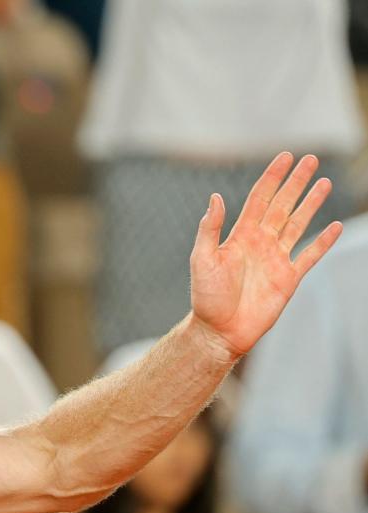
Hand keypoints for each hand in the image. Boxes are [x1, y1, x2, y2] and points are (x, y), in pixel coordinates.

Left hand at [189, 152, 342, 357]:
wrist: (220, 330)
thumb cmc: (206, 296)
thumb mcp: (202, 258)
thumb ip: (210, 228)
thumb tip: (216, 197)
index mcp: (240, 235)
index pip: (260, 198)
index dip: (272, 177)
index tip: (285, 157)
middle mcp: (260, 243)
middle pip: (282, 205)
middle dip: (296, 182)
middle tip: (310, 159)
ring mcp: (276, 259)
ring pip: (298, 224)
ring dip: (311, 204)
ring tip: (324, 183)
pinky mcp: (289, 278)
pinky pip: (310, 255)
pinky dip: (324, 242)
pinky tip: (334, 226)